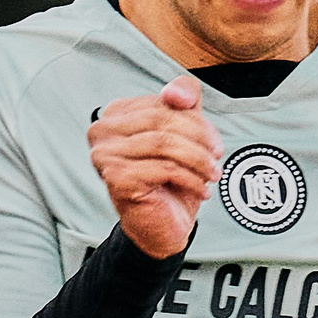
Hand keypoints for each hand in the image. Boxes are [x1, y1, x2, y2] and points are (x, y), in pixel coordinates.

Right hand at [88, 75, 221, 257]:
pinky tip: (200, 189)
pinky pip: (164, 168)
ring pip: (165, 143)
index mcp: (114, 114)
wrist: (162, 225)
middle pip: (163, 119)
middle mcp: (101, 131)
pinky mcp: (116, 178)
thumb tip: (175, 92)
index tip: (213, 142)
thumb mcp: (185, 131)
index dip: (196, 121)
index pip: (162, 103)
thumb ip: (184, 100)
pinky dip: (191, 179)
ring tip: (212, 174)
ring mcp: (104, 155)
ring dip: (199, 160)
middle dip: (199, 138)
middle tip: (217, 158)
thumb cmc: (170, 179)